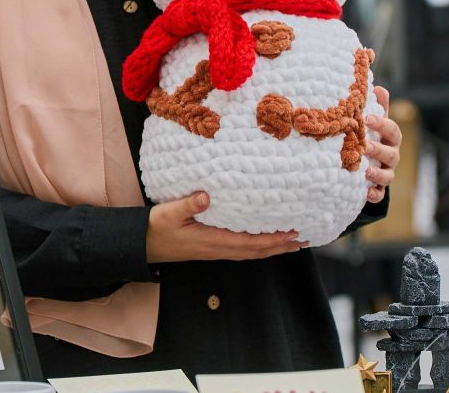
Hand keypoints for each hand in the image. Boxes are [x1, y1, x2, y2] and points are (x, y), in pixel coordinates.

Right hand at [145, 191, 307, 263]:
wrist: (143, 245)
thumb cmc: (155, 228)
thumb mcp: (167, 213)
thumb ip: (187, 204)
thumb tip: (206, 196)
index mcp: (211, 241)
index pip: (249, 243)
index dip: (273, 240)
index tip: (292, 233)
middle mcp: (218, 249)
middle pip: (256, 251)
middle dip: (281, 246)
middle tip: (305, 238)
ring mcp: (216, 250)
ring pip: (252, 252)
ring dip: (274, 248)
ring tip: (294, 242)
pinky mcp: (213, 248)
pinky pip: (243, 250)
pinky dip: (260, 247)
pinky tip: (267, 242)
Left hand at [364, 85, 402, 203]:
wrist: (367, 163)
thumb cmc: (370, 136)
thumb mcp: (373, 122)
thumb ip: (376, 107)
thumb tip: (378, 87)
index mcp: (389, 138)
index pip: (392, 130)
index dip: (382, 123)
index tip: (368, 118)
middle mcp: (390, 156)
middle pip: (391, 154)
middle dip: (379, 150)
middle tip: (366, 146)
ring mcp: (385, 173)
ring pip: (388, 176)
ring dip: (378, 174)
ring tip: (366, 172)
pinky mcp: (377, 189)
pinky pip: (379, 195)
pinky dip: (374, 194)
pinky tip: (366, 193)